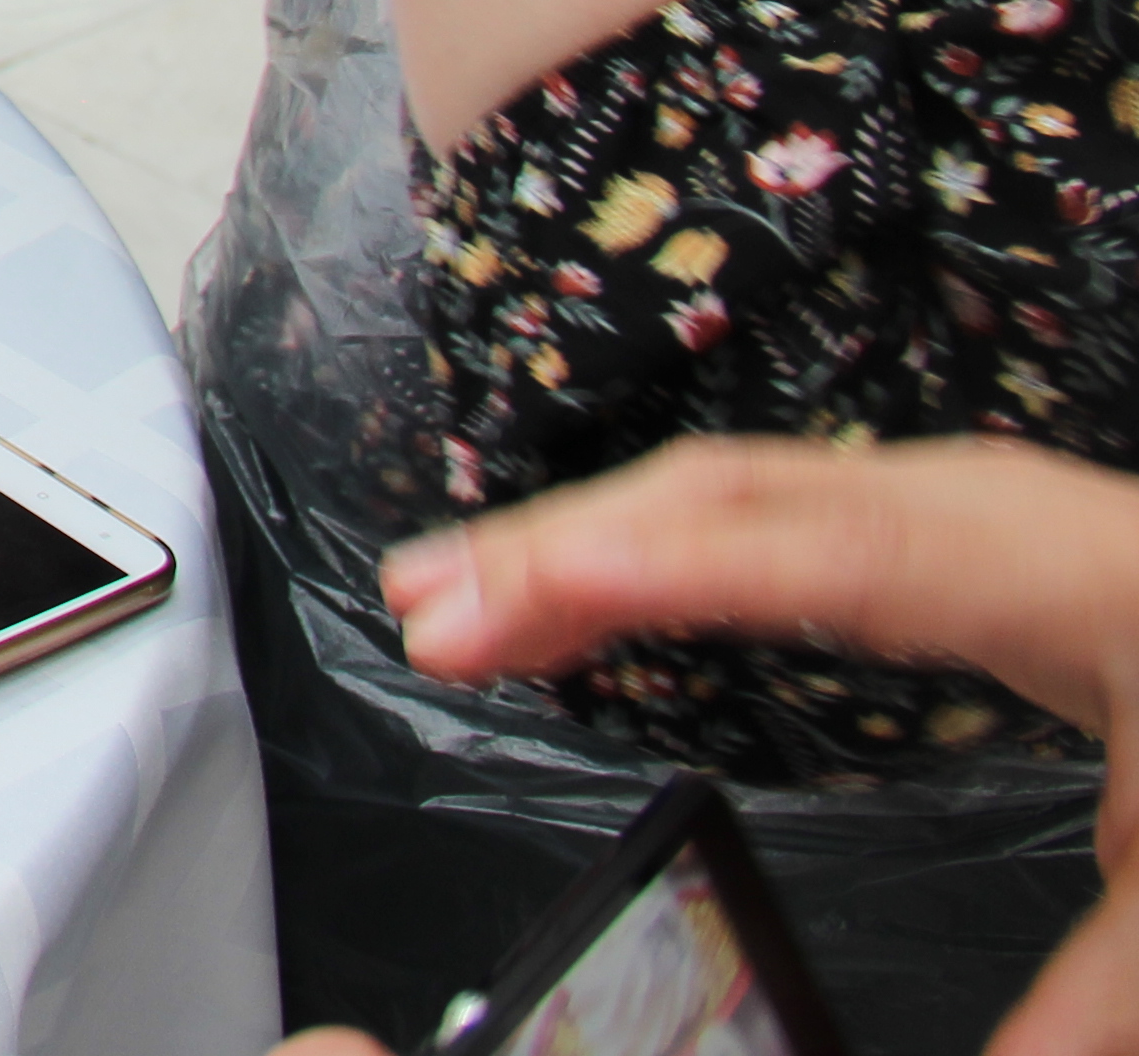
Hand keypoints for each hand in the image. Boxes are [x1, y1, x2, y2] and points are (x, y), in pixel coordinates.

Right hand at [379, 436, 1138, 1055]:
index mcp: (1072, 576)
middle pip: (748, 490)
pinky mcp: (977, 539)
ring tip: (464, 602)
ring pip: (752, 490)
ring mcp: (985, 510)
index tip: (491, 613)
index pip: (810, 551)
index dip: (637, 574)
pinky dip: (667, 550)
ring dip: (600, 541)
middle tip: (423, 613)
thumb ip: (1084, 1007)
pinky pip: (785, 515)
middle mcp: (1006, 511)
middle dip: (569, 543)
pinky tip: (600, 591)